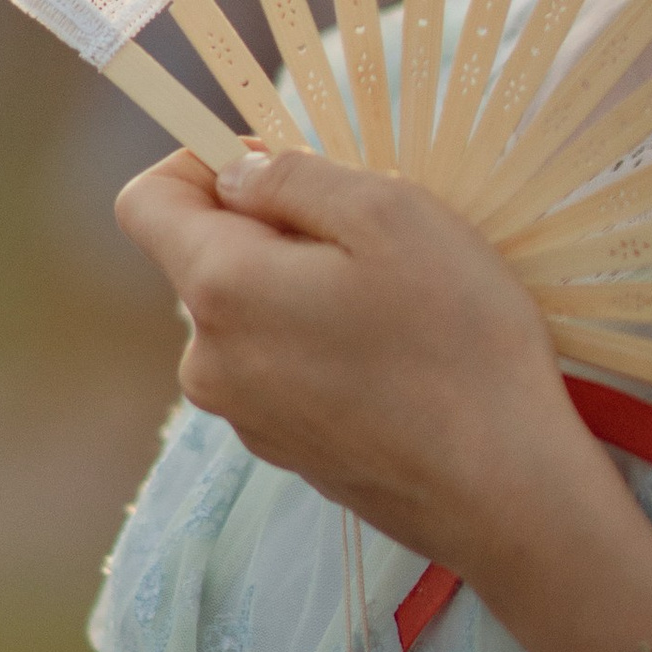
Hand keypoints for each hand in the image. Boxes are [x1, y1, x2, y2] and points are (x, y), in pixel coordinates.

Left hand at [114, 148, 651, 651]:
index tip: (274, 164)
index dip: (198, 163)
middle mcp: (209, 360)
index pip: (146, 201)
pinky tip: (394, 358)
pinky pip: (279, 368)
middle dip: (271, 230)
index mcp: (220, 289)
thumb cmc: (457, 338)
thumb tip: (236, 176)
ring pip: (249, 315)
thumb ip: (293, 177)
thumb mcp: (388, 213)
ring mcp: (244, 416)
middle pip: (205, 258)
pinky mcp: (285, 452)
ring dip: (301, 289)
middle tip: (366, 237)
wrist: (505, 489)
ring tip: (392, 303)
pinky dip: (319, 344)